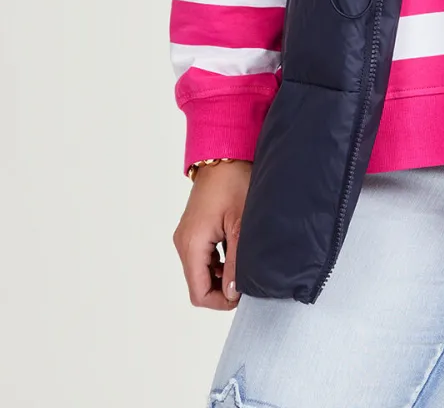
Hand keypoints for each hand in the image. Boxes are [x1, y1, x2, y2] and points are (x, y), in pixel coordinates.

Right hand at [173, 160, 252, 309]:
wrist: (225, 154)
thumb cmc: (234, 182)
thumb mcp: (241, 225)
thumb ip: (238, 262)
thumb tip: (234, 293)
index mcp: (192, 243)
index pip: (199, 293)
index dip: (221, 301)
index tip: (244, 293)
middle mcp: (184, 242)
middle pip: (199, 284)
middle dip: (223, 289)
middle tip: (249, 279)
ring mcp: (187, 236)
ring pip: (201, 272)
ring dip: (222, 275)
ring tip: (245, 262)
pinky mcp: (193, 230)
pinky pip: (203, 257)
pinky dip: (219, 262)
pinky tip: (237, 251)